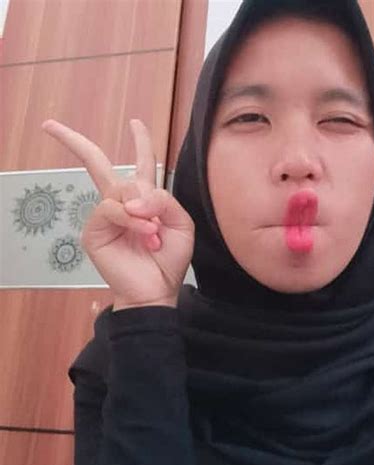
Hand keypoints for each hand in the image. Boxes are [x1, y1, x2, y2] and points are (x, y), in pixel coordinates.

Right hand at [42, 119, 194, 309]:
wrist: (158, 289)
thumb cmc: (169, 259)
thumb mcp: (180, 223)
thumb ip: (163, 199)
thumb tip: (133, 196)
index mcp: (146, 200)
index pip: (141, 165)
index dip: (140, 143)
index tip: (135, 123)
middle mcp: (123, 204)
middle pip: (98, 164)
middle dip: (75, 142)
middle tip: (50, 125)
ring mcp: (106, 216)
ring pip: (118, 188)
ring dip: (142, 209)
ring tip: (153, 234)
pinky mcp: (94, 230)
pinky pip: (110, 209)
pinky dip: (131, 219)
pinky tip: (144, 234)